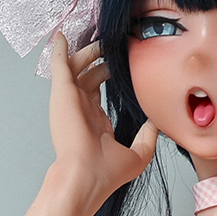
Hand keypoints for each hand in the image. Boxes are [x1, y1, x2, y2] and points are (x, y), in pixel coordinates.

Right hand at [46, 28, 157, 215]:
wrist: (85, 178)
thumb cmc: (106, 173)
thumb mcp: (137, 155)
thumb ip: (147, 137)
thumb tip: (157, 121)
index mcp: (94, 121)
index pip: (97, 91)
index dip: (106, 73)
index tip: (117, 62)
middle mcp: (80, 107)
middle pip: (87, 75)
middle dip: (97, 58)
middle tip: (110, 43)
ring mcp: (70, 99)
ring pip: (76, 66)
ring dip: (86, 51)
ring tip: (99, 38)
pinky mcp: (62, 92)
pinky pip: (60, 64)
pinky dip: (60, 50)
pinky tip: (62, 36)